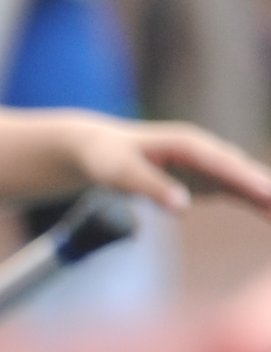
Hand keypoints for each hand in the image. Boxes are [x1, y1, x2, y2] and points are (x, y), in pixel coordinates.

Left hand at [64, 114, 270, 215]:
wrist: (98, 149)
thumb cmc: (107, 158)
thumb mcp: (120, 173)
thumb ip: (151, 188)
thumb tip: (182, 207)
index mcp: (187, 144)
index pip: (223, 164)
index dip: (247, 179)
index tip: (269, 194)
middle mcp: (205, 150)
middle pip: (242, 171)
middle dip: (265, 188)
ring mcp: (209, 164)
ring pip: (245, 181)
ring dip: (265, 196)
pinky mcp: (207, 179)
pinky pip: (237, 191)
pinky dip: (255, 202)